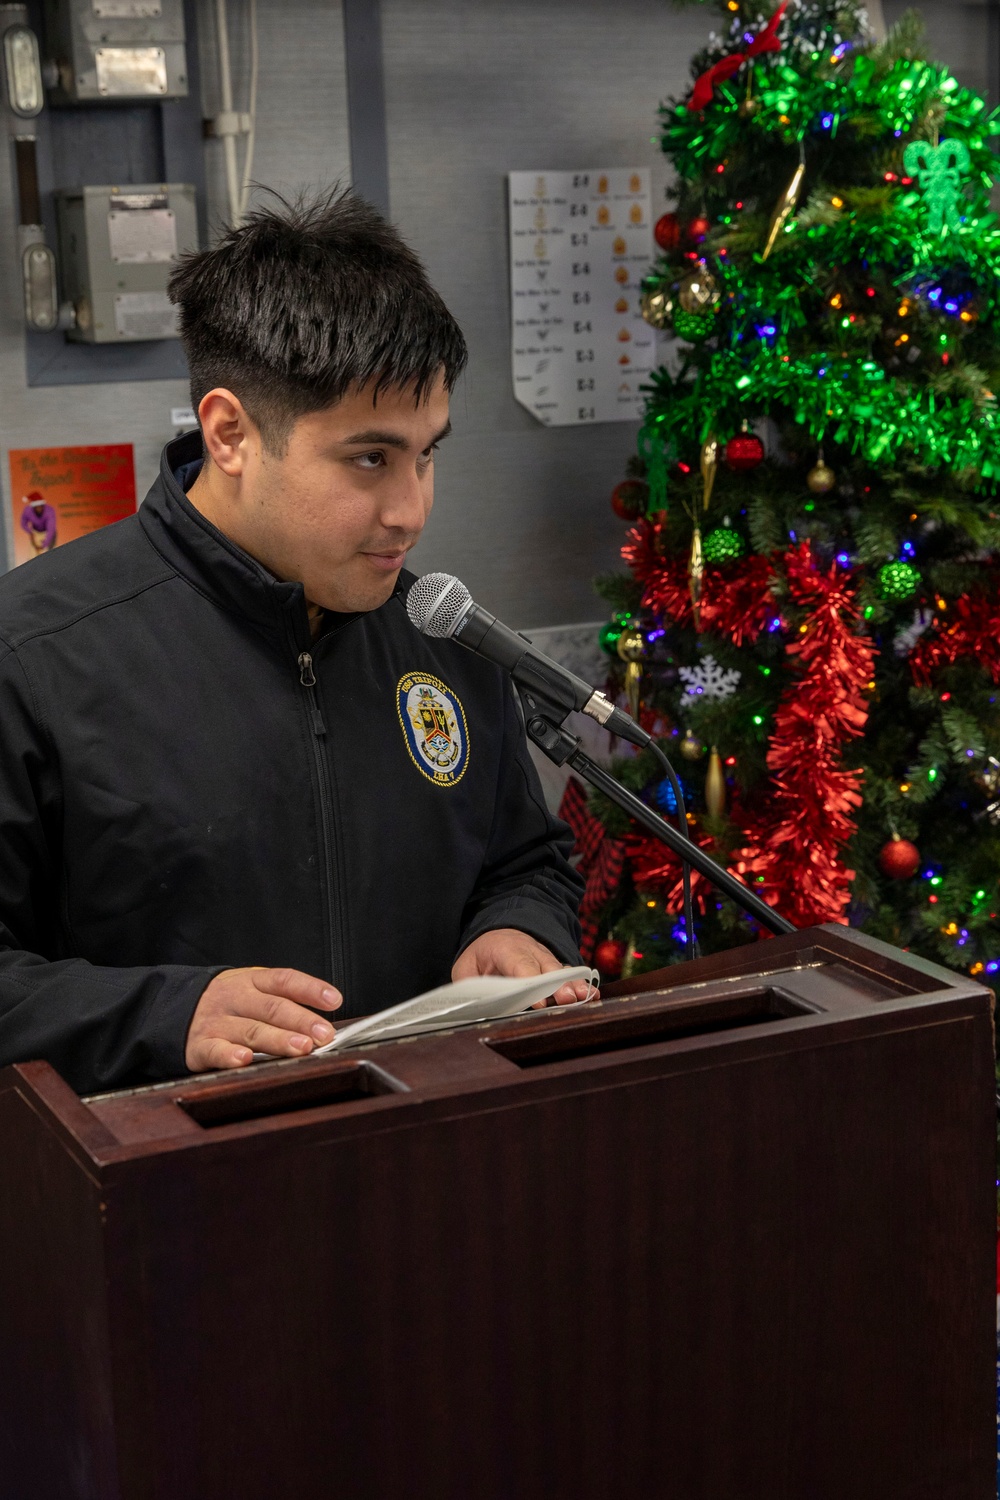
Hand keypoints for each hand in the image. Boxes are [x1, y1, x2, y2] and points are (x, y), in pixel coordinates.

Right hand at [186, 967, 342, 1071]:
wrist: (171, 1007)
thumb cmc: (226, 1003)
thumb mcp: (251, 989)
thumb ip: (282, 1001)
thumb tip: (323, 1022)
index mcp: (251, 981)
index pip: (284, 980)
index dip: (310, 989)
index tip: (334, 1000)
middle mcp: (235, 998)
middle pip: (271, 1007)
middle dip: (301, 1021)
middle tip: (323, 1035)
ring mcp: (217, 1021)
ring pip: (250, 1030)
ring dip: (278, 1039)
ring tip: (301, 1048)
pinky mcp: (199, 1045)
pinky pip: (215, 1050)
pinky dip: (229, 1055)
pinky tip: (245, 1060)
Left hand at [452, 929, 595, 1006]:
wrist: (501, 934)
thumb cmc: (482, 956)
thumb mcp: (466, 967)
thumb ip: (470, 985)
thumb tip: (474, 1008)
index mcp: (505, 949)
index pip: (519, 966)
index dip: (529, 984)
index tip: (536, 1003)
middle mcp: (531, 951)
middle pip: (546, 969)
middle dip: (557, 985)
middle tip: (567, 1000)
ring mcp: (547, 959)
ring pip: (562, 972)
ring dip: (574, 986)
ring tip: (585, 998)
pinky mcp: (556, 968)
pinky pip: (570, 976)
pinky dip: (581, 985)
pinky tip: (593, 995)